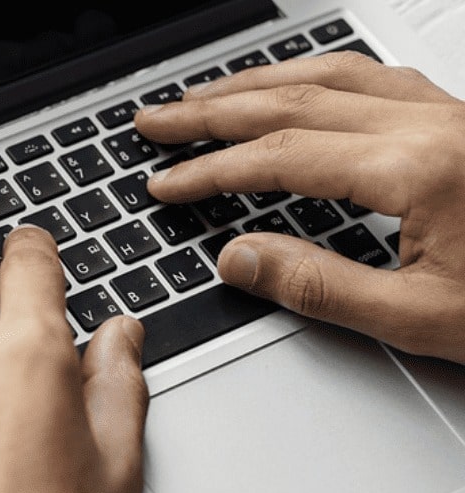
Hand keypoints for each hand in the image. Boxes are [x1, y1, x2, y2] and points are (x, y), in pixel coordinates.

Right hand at [135, 51, 464, 362]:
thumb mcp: (422, 320)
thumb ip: (320, 287)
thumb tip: (241, 258)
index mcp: (419, 170)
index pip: (282, 158)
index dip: (211, 170)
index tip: (166, 182)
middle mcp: (434, 125)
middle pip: (295, 97)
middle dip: (213, 110)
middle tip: (157, 121)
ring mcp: (452, 113)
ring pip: (333, 73)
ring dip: (258, 83)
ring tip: (206, 97)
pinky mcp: (464, 118)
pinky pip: (375, 74)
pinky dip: (318, 75)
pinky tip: (299, 85)